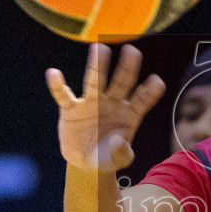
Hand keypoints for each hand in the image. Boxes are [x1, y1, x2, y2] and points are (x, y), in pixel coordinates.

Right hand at [46, 43, 164, 172]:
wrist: (87, 164)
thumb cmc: (108, 157)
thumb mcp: (119, 160)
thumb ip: (122, 153)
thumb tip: (118, 140)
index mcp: (130, 113)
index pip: (143, 98)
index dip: (151, 90)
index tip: (156, 81)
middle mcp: (112, 103)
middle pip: (122, 81)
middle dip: (128, 66)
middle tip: (133, 51)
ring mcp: (92, 104)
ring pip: (95, 81)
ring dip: (97, 65)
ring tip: (100, 48)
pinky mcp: (72, 110)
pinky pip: (64, 96)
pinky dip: (58, 85)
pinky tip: (53, 74)